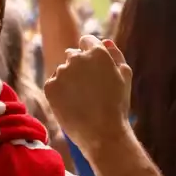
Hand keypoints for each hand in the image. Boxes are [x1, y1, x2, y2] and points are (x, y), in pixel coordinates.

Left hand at [45, 36, 132, 152]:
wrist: (102, 133)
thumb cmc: (117, 105)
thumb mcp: (124, 76)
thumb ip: (115, 55)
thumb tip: (105, 41)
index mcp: (96, 52)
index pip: (86, 41)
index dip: (91, 54)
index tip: (94, 70)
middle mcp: (76, 58)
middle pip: (72, 54)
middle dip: (78, 66)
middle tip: (88, 88)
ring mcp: (61, 72)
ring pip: (62, 70)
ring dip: (69, 79)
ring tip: (81, 99)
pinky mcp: (50, 86)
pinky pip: (53, 84)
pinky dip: (59, 92)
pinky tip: (71, 104)